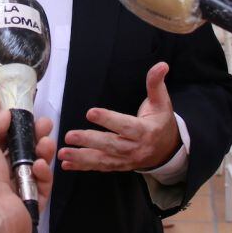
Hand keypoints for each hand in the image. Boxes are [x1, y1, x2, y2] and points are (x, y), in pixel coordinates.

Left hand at [0, 111, 54, 232]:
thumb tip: (7, 114)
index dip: (20, 131)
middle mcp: (1, 179)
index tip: (32, 119)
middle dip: (37, 139)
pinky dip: (44, 175)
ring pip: (37, 170)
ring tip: (46, 144)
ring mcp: (17, 194)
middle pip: (25, 155)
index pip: (7, 145)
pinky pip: (43, 188)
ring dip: (43, 153)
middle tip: (47, 126)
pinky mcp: (31, 206)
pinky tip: (40, 166)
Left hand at [58, 62, 180, 171]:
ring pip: (103, 159)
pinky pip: (100, 167)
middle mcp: (136, 148)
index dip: (108, 119)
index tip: (91, 113)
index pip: (125, 126)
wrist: (168, 150)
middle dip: (89, 141)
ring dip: (81, 157)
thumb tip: (161, 65)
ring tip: (63, 153)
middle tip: (69, 136)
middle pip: (110, 145)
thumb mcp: (162, 102)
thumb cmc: (161, 122)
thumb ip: (156, 84)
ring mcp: (127, 160)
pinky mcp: (119, 166)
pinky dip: (83, 166)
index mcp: (145, 131)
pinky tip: (67, 164)